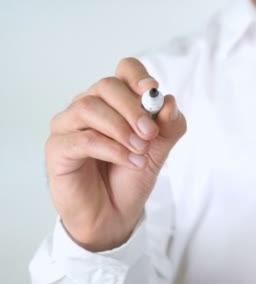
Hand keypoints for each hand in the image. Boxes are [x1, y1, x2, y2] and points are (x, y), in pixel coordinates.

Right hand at [45, 58, 186, 251]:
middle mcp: (89, 106)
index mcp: (115, 100)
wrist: (115, 214)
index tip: (152, 92)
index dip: (138, 76)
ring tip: (141, 151)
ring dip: (121, 129)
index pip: (124, 70)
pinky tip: (130, 161)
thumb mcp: (160, 149)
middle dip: (132, 107)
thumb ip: (169, 125)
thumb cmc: (131, 175)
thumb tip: (169, 102)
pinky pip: (82, 139)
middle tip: (150, 133)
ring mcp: (68, 125)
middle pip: (106, 85)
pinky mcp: (57, 149)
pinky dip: (112, 149)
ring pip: (89, 107)